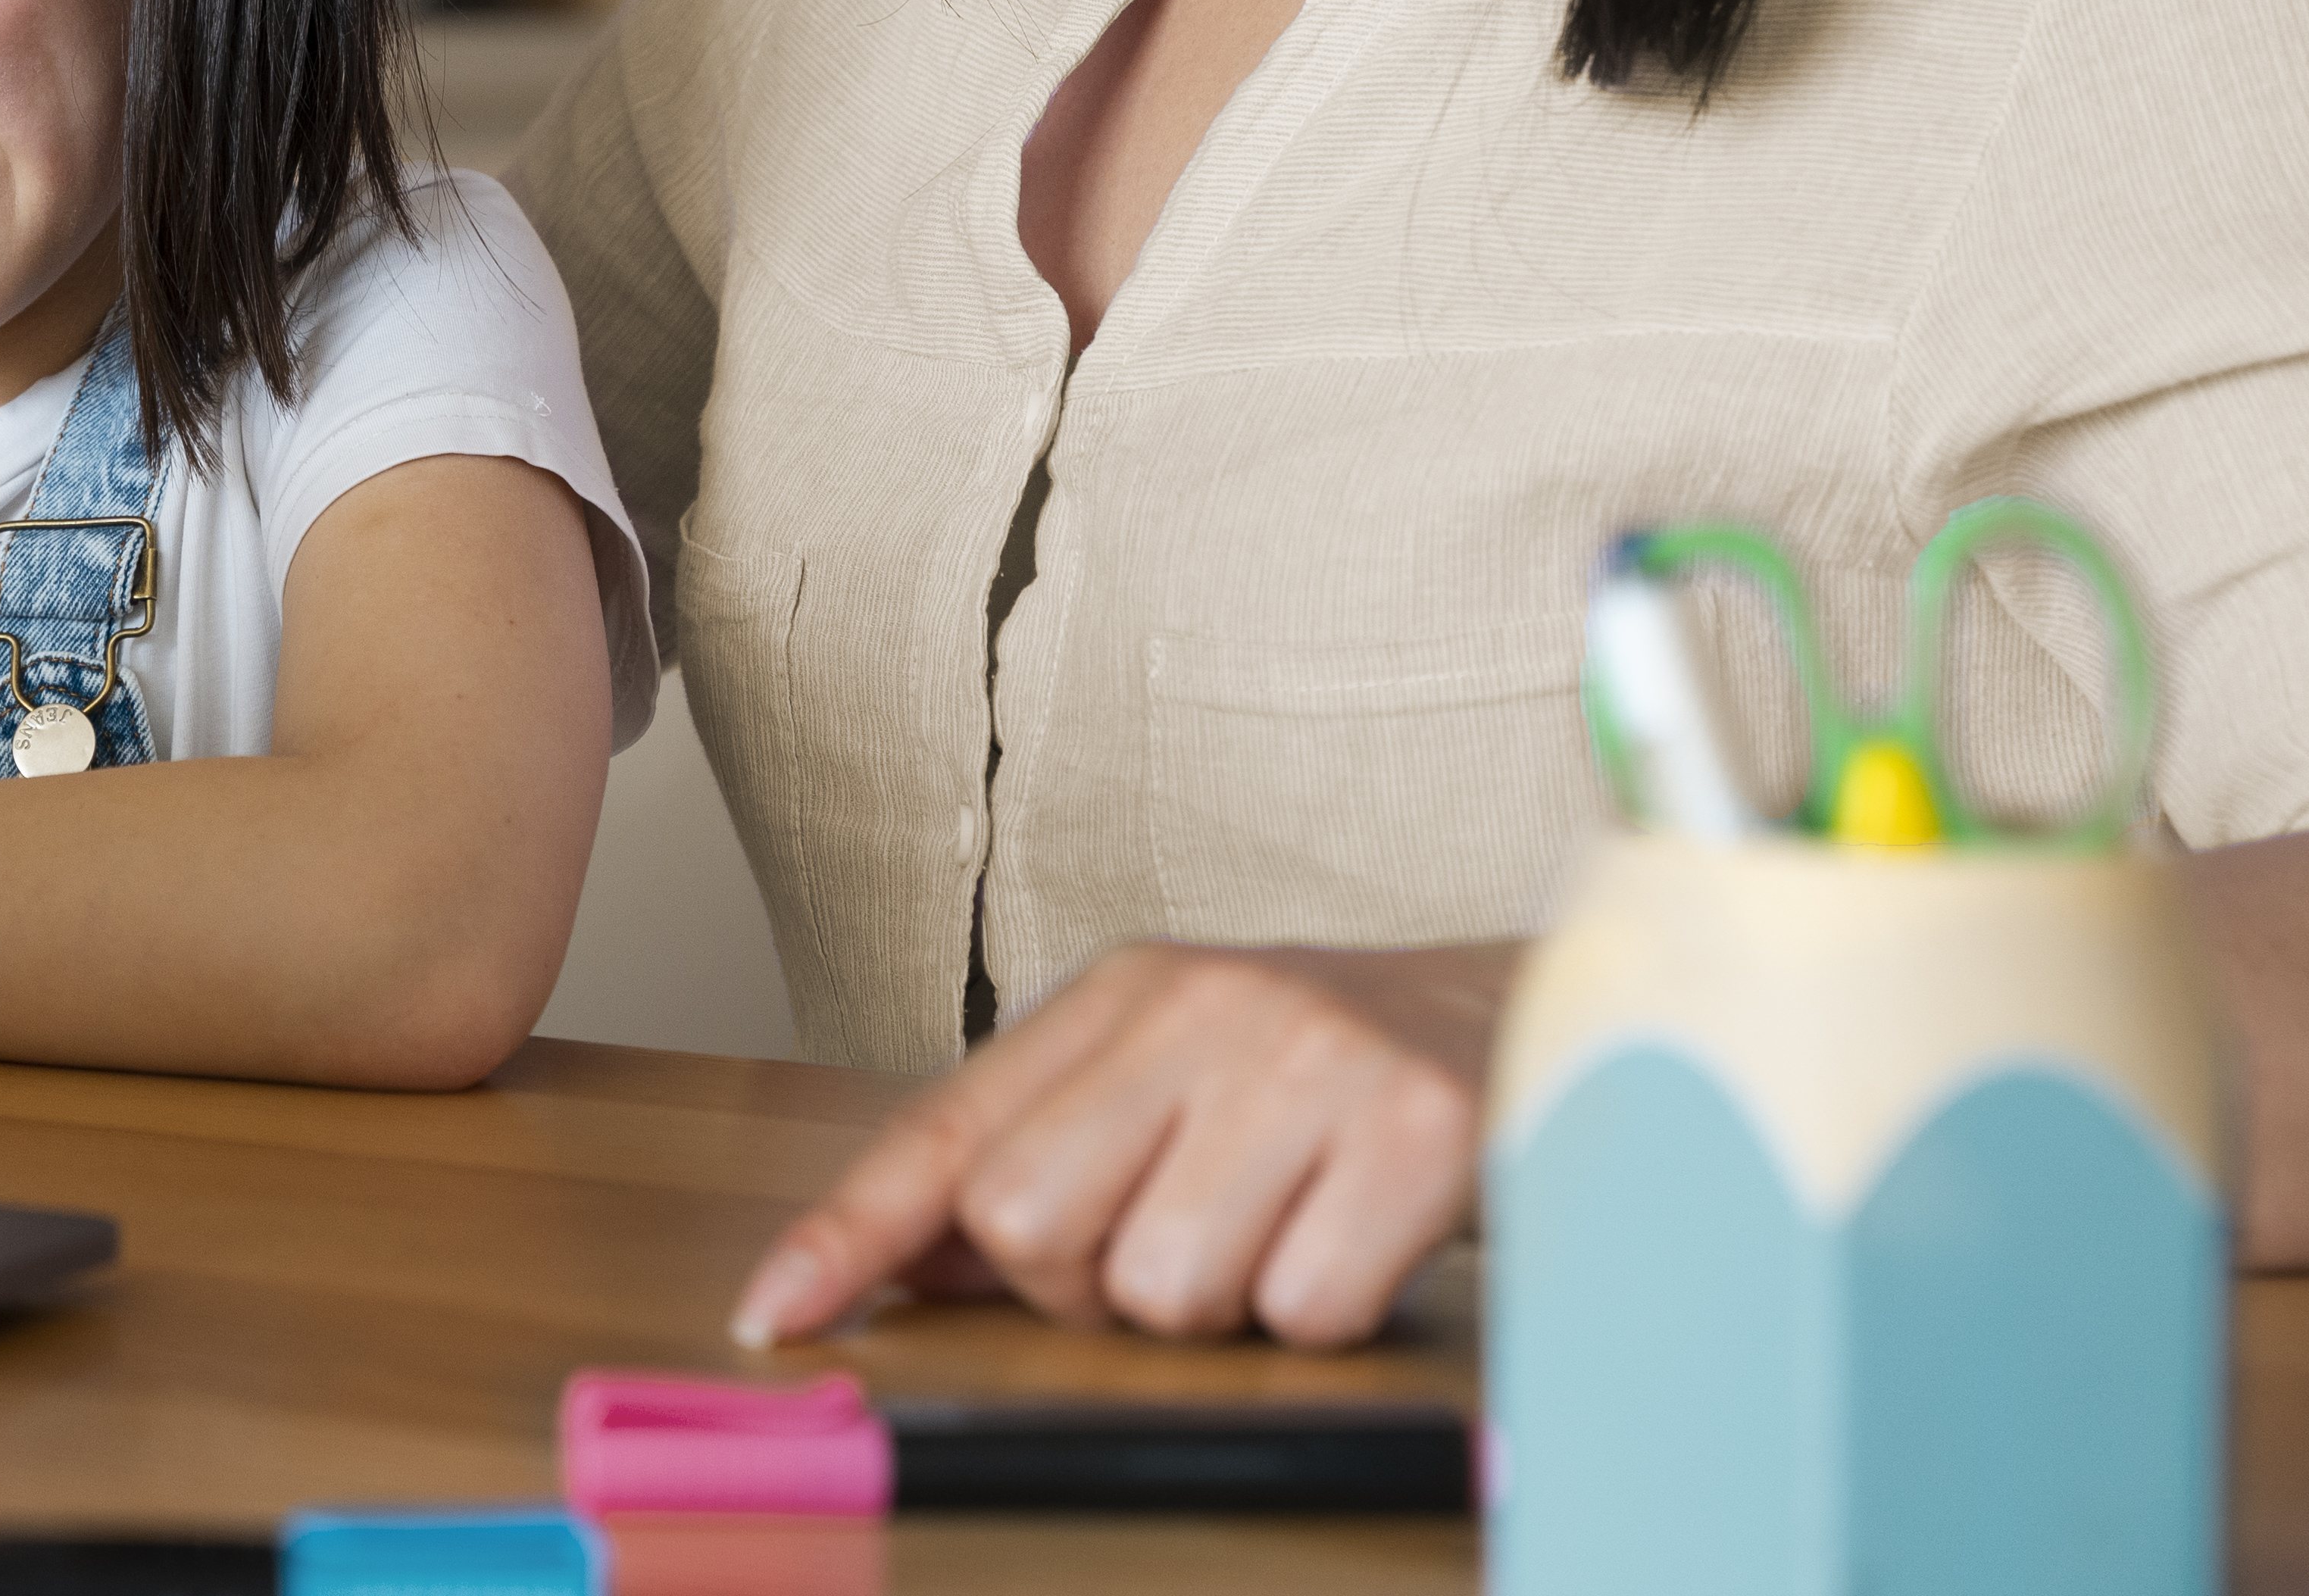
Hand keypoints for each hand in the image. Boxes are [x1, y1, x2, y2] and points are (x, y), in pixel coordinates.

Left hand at [730, 940, 1516, 1350]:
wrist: (1533, 1010)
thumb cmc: (1326, 1067)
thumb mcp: (1170, 1077)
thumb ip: (1038, 1154)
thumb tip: (898, 1264)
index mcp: (1118, 993)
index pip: (943, 1130)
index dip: (848, 1234)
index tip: (775, 1314)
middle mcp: (1200, 1008)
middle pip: (1026, 1223)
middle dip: (1083, 1286)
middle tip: (1177, 1241)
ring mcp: (1309, 1064)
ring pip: (1160, 1288)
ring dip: (1217, 1305)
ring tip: (1279, 1229)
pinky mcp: (1419, 1134)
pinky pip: (1297, 1314)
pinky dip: (1324, 1314)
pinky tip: (1359, 1238)